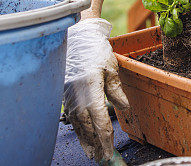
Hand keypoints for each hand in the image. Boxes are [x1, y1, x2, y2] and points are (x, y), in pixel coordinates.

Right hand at [63, 17, 129, 161]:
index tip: (110, 150)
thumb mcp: (111, 68)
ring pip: (78, 125)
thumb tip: (126, 110)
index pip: (99, 121)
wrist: (75, 37)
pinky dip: (78, 129)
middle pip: (87, 127)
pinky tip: (82, 136)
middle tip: (102, 158)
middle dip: (95, 144)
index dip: (105, 138)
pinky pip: (72, 117)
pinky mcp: (64, 95)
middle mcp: (77, 97)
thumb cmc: (95, 51)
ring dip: (85, 140)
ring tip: (92, 153)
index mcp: (90, 90)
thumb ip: (117, 91)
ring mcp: (69, 97)